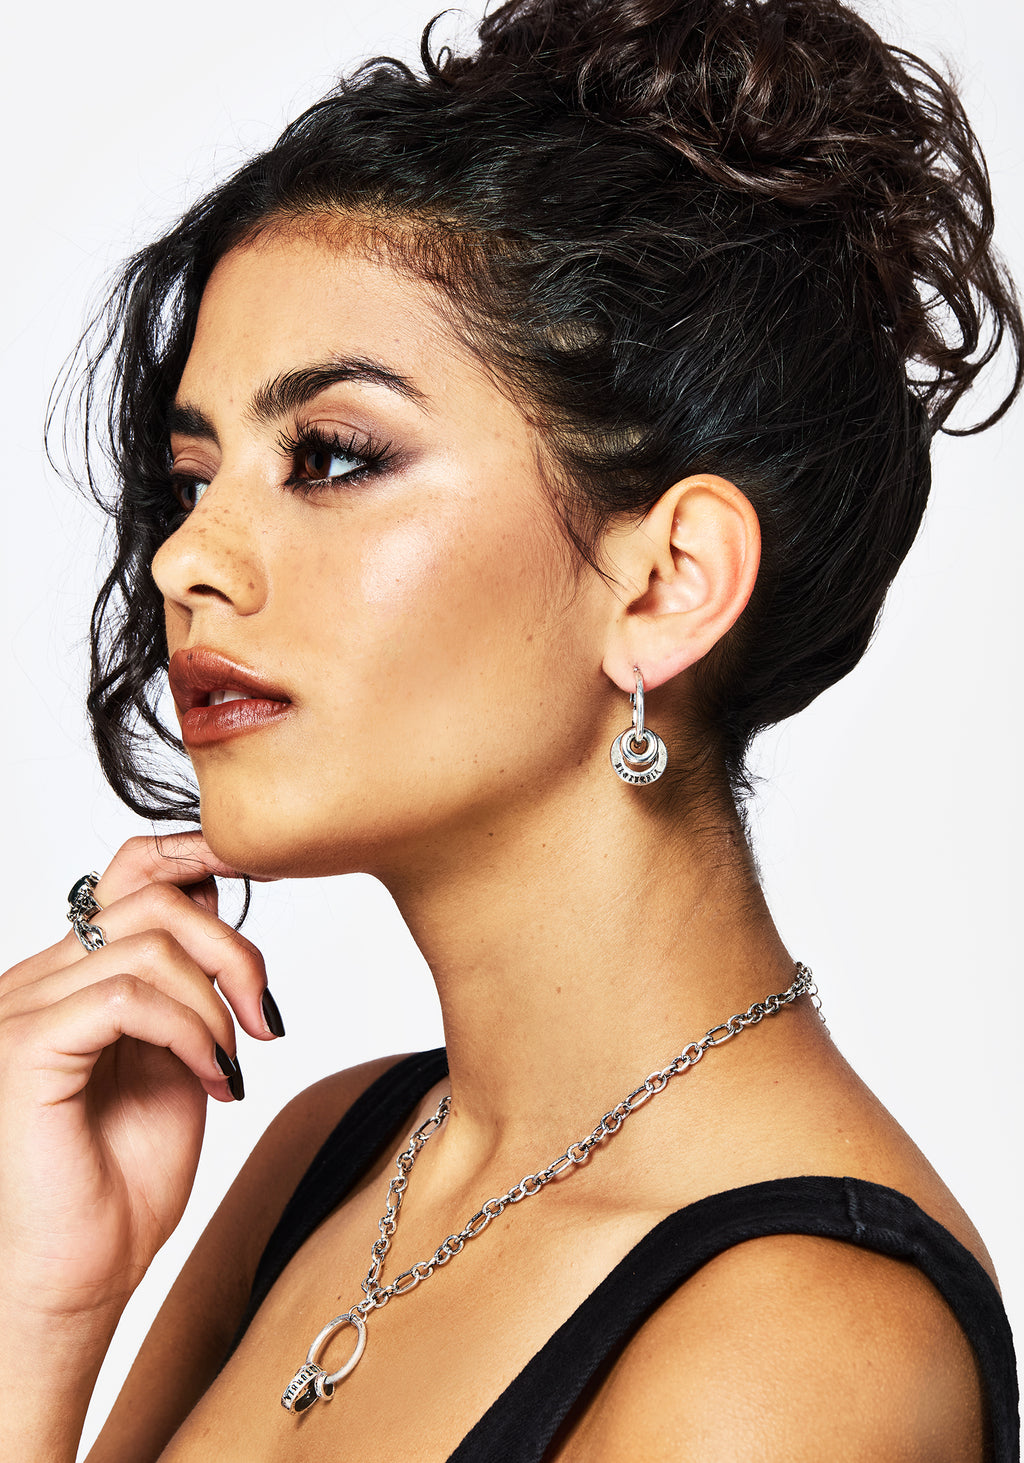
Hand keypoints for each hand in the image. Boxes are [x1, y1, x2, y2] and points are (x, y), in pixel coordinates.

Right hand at [0, 832, 276, 1321]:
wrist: (79, 1277)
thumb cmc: (123, 1180)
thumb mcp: (180, 1055)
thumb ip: (190, 983)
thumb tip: (219, 898)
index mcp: (70, 974)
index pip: (130, 871)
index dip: (201, 859)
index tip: (267, 888)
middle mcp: (36, 979)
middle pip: (151, 895)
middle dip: (232, 945)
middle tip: (265, 1016)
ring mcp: (21, 1008)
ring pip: (146, 942)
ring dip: (216, 1000)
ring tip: (232, 1061)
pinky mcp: (22, 1046)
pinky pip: (125, 996)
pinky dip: (189, 1030)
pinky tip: (213, 1080)